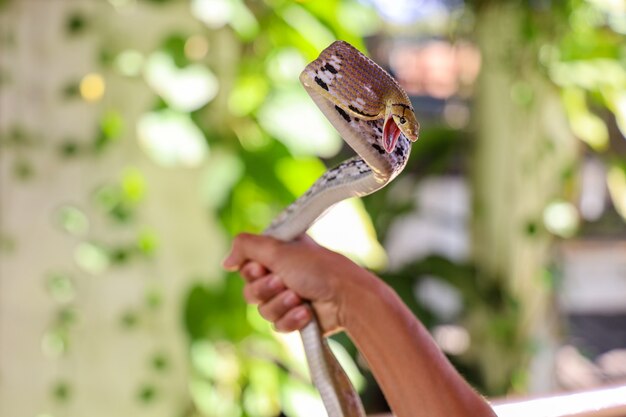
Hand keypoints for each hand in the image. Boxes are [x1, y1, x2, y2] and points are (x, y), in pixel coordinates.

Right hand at [223, 233, 372, 334]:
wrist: (346, 297)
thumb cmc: (318, 268)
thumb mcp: (278, 249)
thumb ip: (246, 247)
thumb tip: (225, 262)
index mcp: (277, 254)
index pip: (246, 266)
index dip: (252, 271)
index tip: (265, 267)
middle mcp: (281, 274)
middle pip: (250, 291)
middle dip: (267, 289)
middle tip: (285, 282)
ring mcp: (288, 297)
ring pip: (262, 310)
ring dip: (281, 304)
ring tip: (300, 298)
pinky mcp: (296, 318)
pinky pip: (277, 325)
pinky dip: (291, 319)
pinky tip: (307, 313)